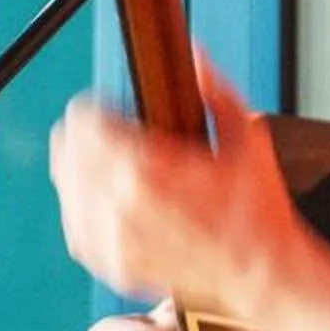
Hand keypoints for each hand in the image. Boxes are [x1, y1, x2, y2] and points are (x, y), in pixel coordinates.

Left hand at [50, 50, 306, 323]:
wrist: (262, 274)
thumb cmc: (257, 212)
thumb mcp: (247, 137)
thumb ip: (215, 90)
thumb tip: (195, 56)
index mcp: (146, 168)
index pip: (84, 120)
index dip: (95, 107)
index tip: (109, 109)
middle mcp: (120, 206)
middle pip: (67, 150)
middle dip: (85, 136)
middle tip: (107, 133)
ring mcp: (113, 241)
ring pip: (67, 187)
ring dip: (81, 171)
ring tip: (108, 166)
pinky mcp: (112, 266)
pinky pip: (76, 226)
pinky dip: (84, 209)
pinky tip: (107, 202)